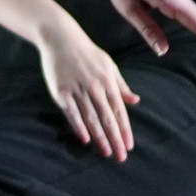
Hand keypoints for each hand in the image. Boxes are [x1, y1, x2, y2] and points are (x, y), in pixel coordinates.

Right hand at [35, 14, 139, 161]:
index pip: (119, 111)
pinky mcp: (61, 90)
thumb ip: (121, 85)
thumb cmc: (87, 53)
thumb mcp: (109, 65)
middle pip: (107, 118)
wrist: (61, 38)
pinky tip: (85, 139)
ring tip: (106, 152)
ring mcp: (77, 88)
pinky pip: (71, 112)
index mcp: (108, 81)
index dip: (125, 129)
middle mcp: (95, 86)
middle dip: (115, 139)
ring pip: (91, 117)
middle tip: (120, 157)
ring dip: (100, 137)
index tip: (128, 146)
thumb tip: (135, 101)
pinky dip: (78, 125)